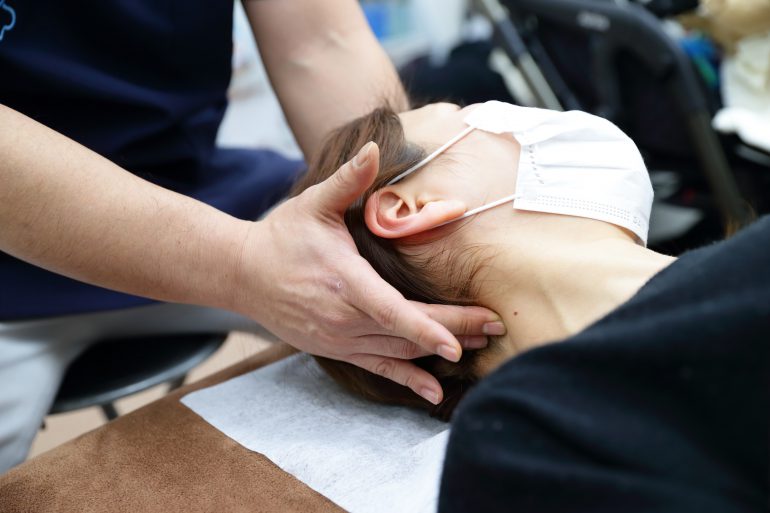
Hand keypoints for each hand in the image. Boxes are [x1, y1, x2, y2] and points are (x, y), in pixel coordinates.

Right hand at [234, 142, 504, 403]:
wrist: (242, 274)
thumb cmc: (281, 236)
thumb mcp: (314, 204)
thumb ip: (349, 180)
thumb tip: (374, 147)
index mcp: (345, 280)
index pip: (392, 311)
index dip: (427, 328)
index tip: (459, 341)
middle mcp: (344, 317)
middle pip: (408, 333)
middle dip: (456, 332)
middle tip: (496, 327)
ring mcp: (340, 338)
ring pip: (399, 353)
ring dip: (439, 352)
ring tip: (480, 345)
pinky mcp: (337, 349)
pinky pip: (379, 368)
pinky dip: (408, 380)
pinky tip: (435, 392)